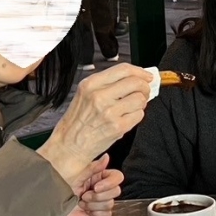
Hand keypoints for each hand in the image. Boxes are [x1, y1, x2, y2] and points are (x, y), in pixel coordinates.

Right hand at [38, 64, 152, 185]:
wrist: (68, 145)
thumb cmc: (77, 121)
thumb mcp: (85, 94)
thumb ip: (107, 84)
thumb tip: (134, 78)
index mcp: (91, 84)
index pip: (123, 69)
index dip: (140, 71)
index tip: (146, 75)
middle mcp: (99, 96)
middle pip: (135, 82)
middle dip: (145, 87)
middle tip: (144, 91)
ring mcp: (109, 112)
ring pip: (140, 98)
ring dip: (141, 102)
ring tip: (132, 106)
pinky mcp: (117, 127)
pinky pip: (139, 115)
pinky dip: (137, 115)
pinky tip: (127, 118)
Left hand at [60, 156, 123, 215]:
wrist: (51, 208)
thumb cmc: (59, 189)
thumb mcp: (76, 176)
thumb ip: (93, 167)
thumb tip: (106, 157)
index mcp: (98, 177)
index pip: (116, 177)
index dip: (110, 183)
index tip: (96, 186)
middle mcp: (101, 189)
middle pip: (116, 191)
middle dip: (99, 196)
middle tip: (84, 196)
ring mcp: (100, 202)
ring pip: (110, 204)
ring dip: (94, 205)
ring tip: (81, 203)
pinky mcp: (98, 215)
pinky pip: (106, 215)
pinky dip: (95, 213)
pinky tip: (86, 211)